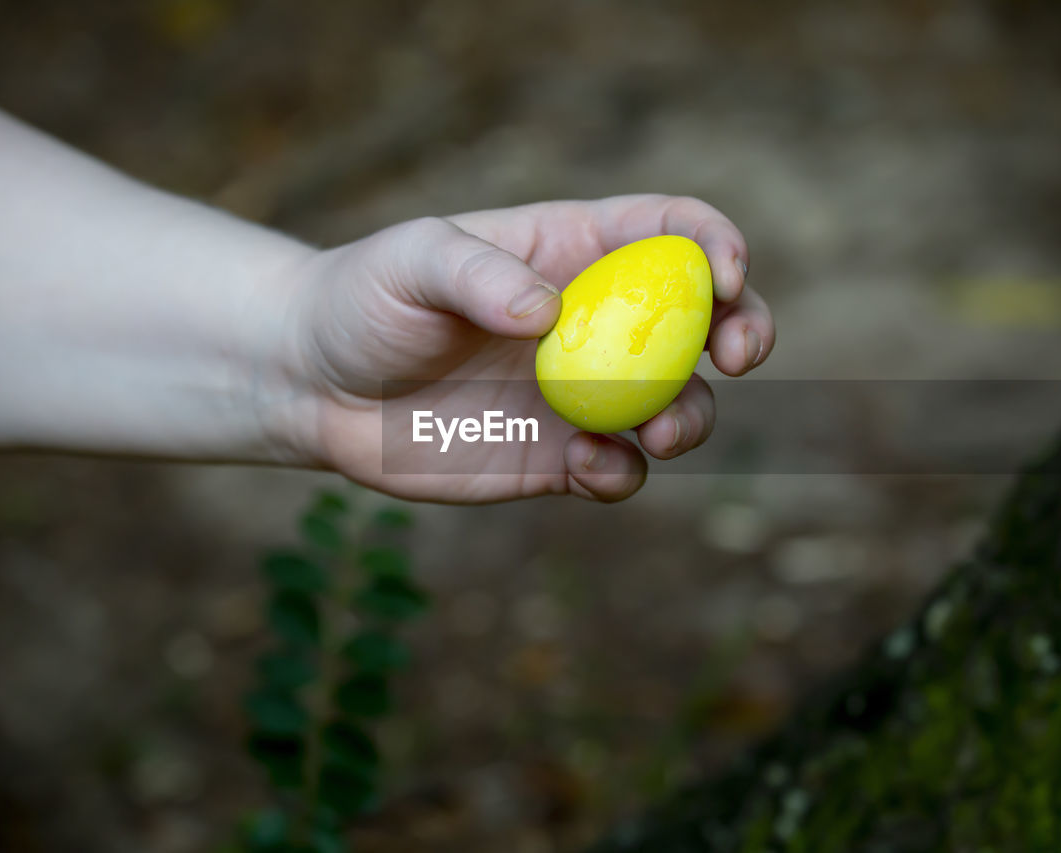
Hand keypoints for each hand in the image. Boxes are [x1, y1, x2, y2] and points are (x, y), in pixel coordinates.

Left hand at [278, 195, 774, 502]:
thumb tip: (550, 314)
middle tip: (737, 356)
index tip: (727, 276)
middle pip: (705, 321)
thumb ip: (475, 273)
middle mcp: (596, 322)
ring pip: (678, 404)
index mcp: (575, 251)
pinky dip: (624, 473)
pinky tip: (589, 469)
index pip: (672, 233)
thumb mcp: (409, 262)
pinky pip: (620, 469)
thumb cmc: (364, 299)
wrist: (316, 388)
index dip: (717, 245)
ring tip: (655, 431)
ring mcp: (583, 394)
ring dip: (691, 417)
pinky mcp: (558, 458)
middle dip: (745, 331)